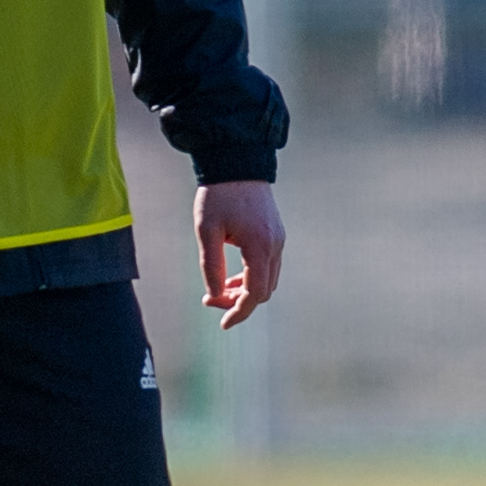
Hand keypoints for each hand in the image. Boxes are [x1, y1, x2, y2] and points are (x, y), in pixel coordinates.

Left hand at [196, 180, 283, 328]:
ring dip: (245, 290)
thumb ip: (211, 266)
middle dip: (239, 302)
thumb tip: (214, 295)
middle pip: (264, 291)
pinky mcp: (275, 233)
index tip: (223, 323)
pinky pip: (268, 265)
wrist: (237, 161)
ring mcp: (278, 239)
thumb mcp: (206, 231)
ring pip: (267, 279)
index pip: (255, 294)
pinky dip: (251, 276)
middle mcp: (275, 246)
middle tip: (210, 301)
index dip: (239, 312)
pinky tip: (231, 276)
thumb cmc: (219, 195)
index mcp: (260, 247)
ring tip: (218, 290)